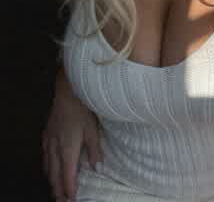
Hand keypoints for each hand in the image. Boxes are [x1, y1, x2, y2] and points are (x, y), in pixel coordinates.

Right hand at [41, 69, 102, 201]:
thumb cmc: (82, 110)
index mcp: (68, 149)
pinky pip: (45, 157)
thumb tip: (97, 168)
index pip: (68, 175)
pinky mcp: (46, 135)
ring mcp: (49, 142)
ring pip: (48, 168)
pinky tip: (49, 168)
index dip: (69, 189)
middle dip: (58, 190)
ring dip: (52, 181)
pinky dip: (47, 168)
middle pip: (55, 175)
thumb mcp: (93, 129)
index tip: (72, 199)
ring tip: (56, 190)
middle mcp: (55, 148)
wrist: (67, 92)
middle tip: (62, 201)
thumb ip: (95, 150)